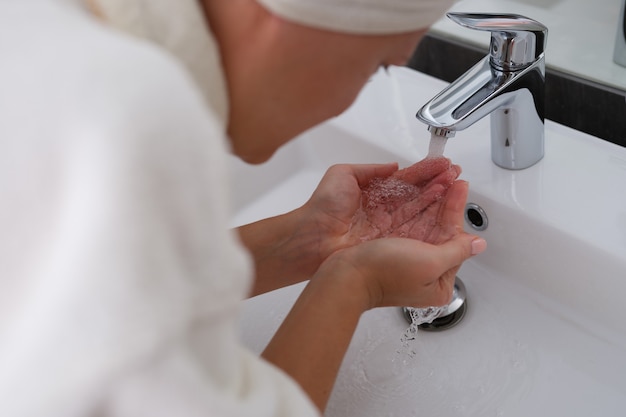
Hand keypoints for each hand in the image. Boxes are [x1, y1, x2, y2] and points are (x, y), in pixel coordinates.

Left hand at [302, 157, 459, 255]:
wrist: (314, 236)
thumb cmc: (322, 207)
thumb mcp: (343, 174)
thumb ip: (370, 169)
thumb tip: (392, 166)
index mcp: (374, 193)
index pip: (405, 179)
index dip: (423, 171)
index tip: (440, 164)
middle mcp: (384, 210)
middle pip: (417, 194)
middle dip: (437, 183)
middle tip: (454, 174)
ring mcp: (389, 226)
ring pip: (420, 208)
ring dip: (439, 196)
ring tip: (455, 185)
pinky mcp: (392, 241)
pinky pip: (416, 227)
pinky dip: (432, 217)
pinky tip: (444, 206)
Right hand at [314, 175, 484, 307]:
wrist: (345, 276)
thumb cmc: (384, 273)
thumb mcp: (431, 262)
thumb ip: (457, 250)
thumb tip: (478, 245)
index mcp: (439, 282)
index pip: (454, 237)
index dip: (456, 209)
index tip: (460, 186)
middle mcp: (425, 272)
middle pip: (440, 228)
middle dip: (446, 200)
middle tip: (452, 176)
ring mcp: (407, 260)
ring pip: (424, 222)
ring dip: (432, 198)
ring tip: (440, 178)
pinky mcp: (390, 250)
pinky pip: (407, 223)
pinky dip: (414, 205)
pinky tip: (419, 190)